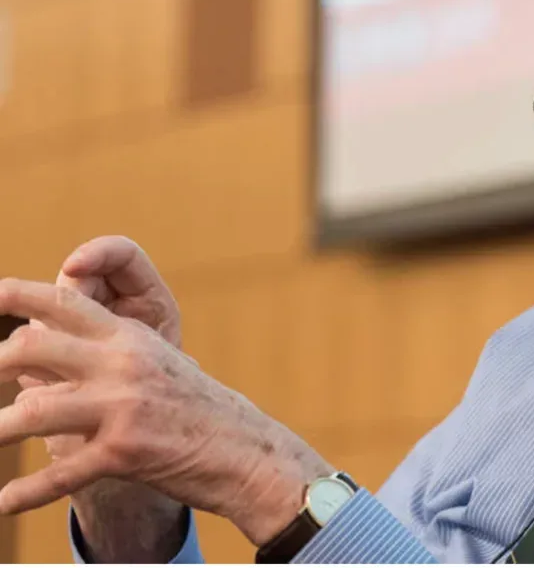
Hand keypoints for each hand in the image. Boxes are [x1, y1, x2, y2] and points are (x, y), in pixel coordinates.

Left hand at [16, 236, 186, 561]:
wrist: (244, 450)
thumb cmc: (197, 410)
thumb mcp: (156, 365)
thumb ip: (105, 358)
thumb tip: (37, 370)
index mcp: (129, 336)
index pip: (62, 302)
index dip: (14, 295)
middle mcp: (122, 363)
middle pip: (31, 347)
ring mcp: (122, 406)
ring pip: (30, 412)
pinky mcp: (124, 451)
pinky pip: (60, 473)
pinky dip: (25, 493)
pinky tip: (4, 503)